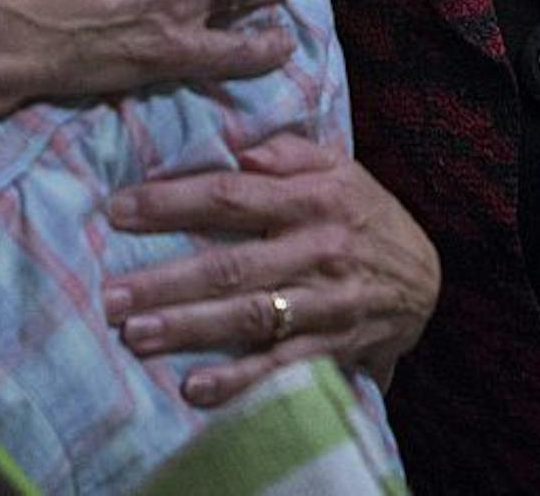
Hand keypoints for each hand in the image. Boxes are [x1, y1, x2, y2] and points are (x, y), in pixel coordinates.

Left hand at [101, 134, 439, 405]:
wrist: (428, 279)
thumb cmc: (367, 216)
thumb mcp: (341, 168)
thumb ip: (290, 152)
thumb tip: (242, 152)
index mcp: (313, 199)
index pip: (231, 197)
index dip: (172, 203)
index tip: (119, 210)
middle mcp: (318, 251)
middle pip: (231, 265)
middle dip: (165, 280)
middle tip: (110, 294)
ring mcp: (326, 303)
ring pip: (250, 317)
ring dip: (190, 329)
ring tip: (137, 335)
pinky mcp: (334, 347)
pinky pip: (282, 366)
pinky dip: (239, 380)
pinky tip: (196, 388)